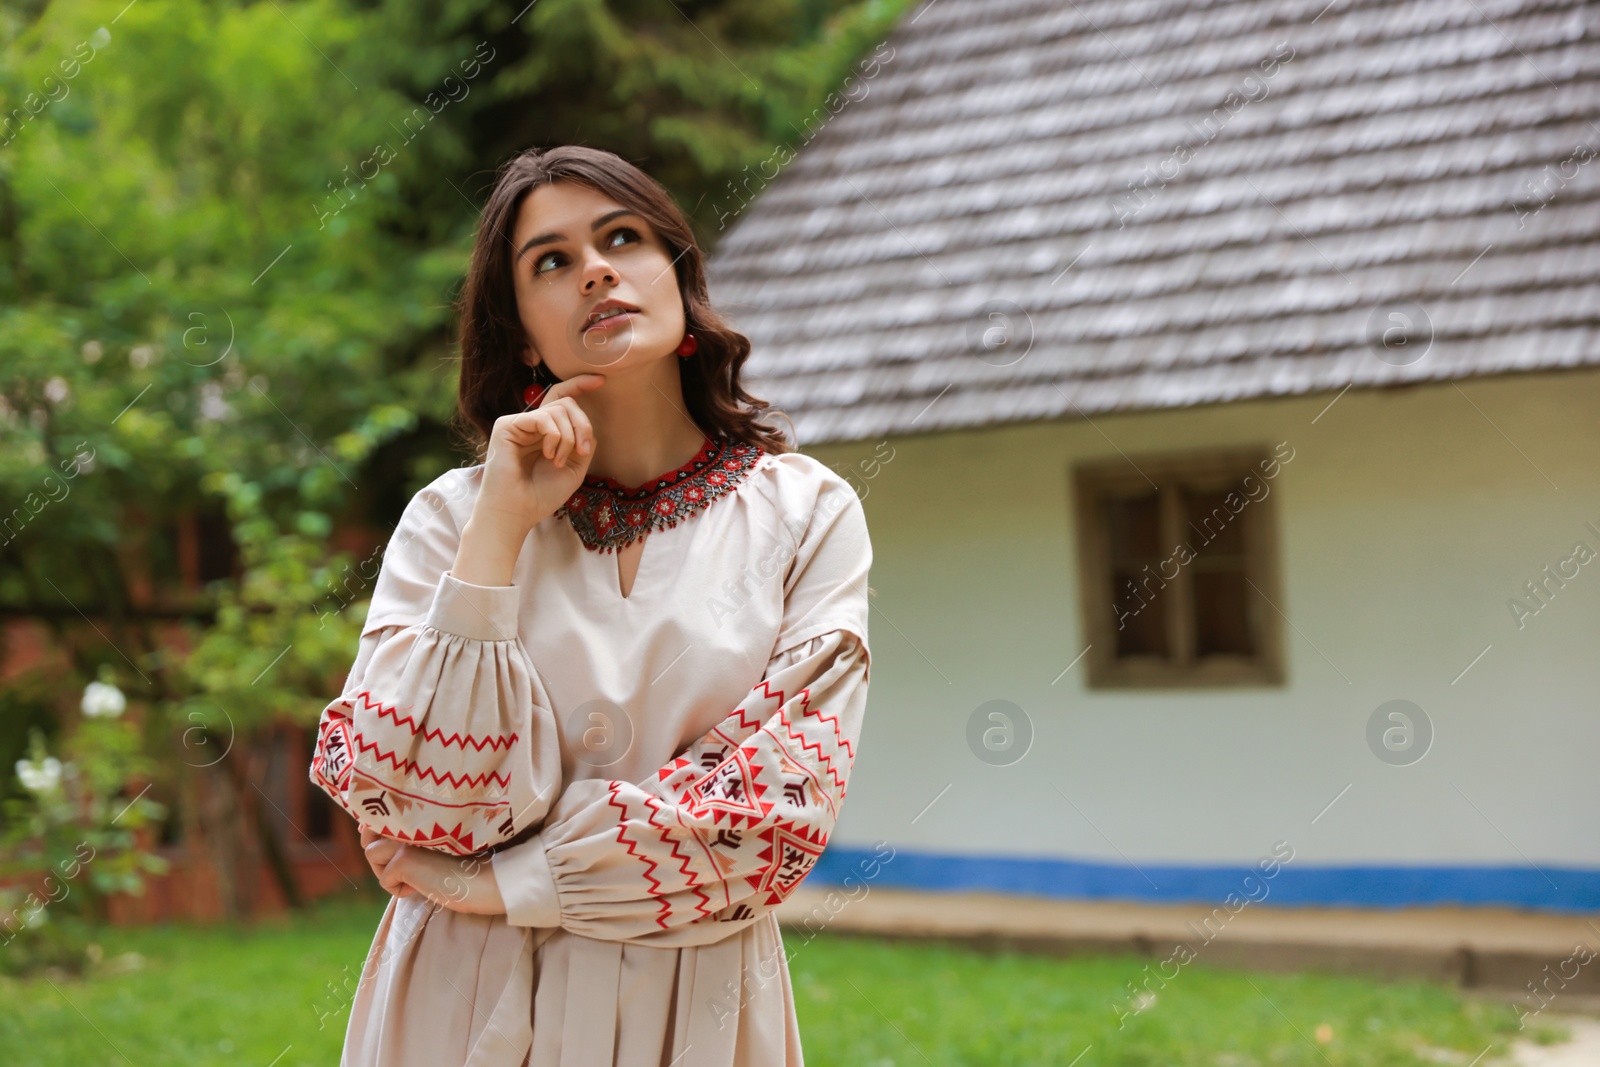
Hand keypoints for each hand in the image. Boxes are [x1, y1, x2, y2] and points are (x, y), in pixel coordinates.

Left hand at [362, 826, 505, 915]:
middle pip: (369, 837)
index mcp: (415, 812)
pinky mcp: (403, 859)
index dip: (374, 833)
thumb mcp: (429, 844)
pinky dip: (401, 890)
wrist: (481, 881)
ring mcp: (404, 839)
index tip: (391, 847)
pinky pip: (385, 880)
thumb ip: (403, 834)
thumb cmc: (459, 864)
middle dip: (380, 856)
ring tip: (417, 876)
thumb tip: (365, 828)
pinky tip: (423, 886)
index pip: (377, 818)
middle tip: (404, 867)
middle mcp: (408, 819)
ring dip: (388, 872)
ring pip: (372, 856)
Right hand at [475, 373, 605, 534]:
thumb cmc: (542, 495)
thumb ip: (583, 441)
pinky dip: (555, 436)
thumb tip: (584, 423)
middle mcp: (531, 425)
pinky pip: (543, 418)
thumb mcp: (575, 467)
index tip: (601, 381)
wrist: (518, 512)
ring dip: (569, 437)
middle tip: (582, 450)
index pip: (562, 400)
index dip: (580, 386)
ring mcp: (518, 423)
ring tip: (559, 461)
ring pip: (558, 409)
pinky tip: (549, 455)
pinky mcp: (507, 426)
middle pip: (565, 403)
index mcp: (545, 433)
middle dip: (582, 424)